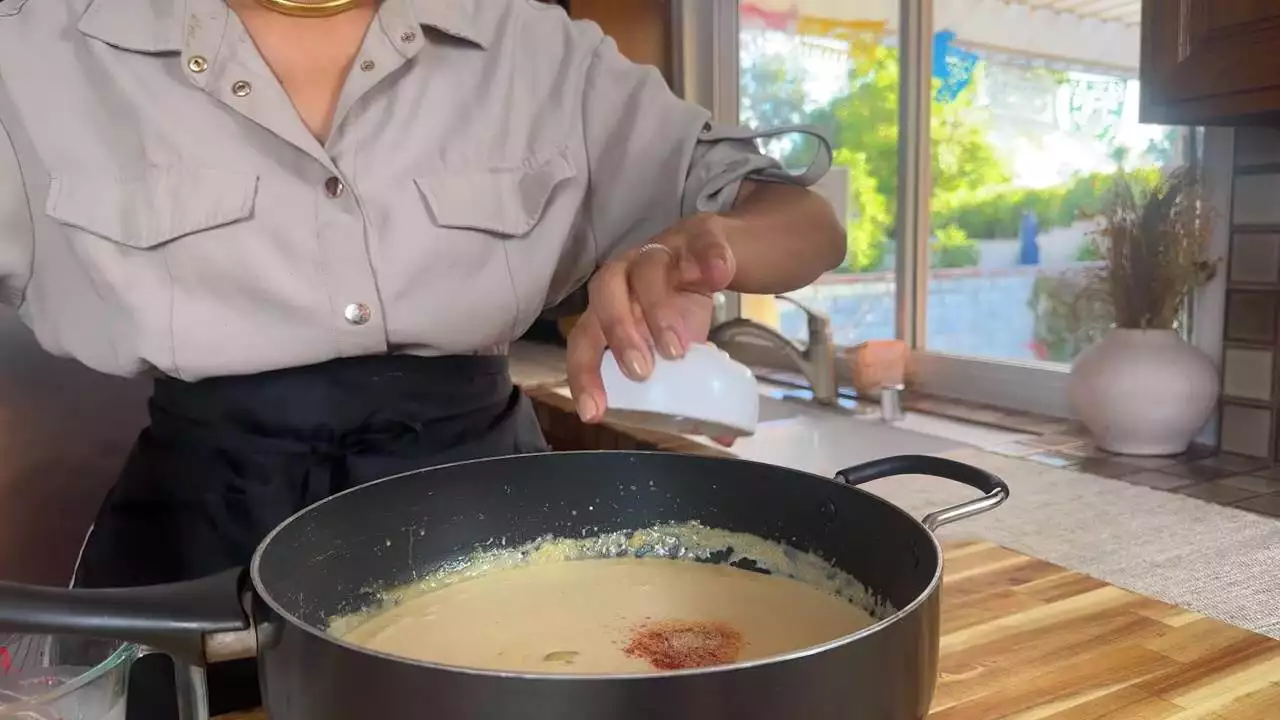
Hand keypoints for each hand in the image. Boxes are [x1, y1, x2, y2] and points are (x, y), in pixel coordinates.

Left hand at [567, 213, 734, 427]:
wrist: (724, 252)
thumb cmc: (687, 304)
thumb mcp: (685, 345)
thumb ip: (693, 385)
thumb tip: (719, 438)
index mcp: (614, 306)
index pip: (585, 338)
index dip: (584, 373)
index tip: (593, 411)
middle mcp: (628, 274)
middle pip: (605, 292)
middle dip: (617, 334)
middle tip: (641, 373)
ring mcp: (664, 251)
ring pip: (646, 269)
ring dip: (657, 309)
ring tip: (679, 348)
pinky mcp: (701, 235)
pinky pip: (702, 243)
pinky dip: (710, 260)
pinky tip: (721, 276)